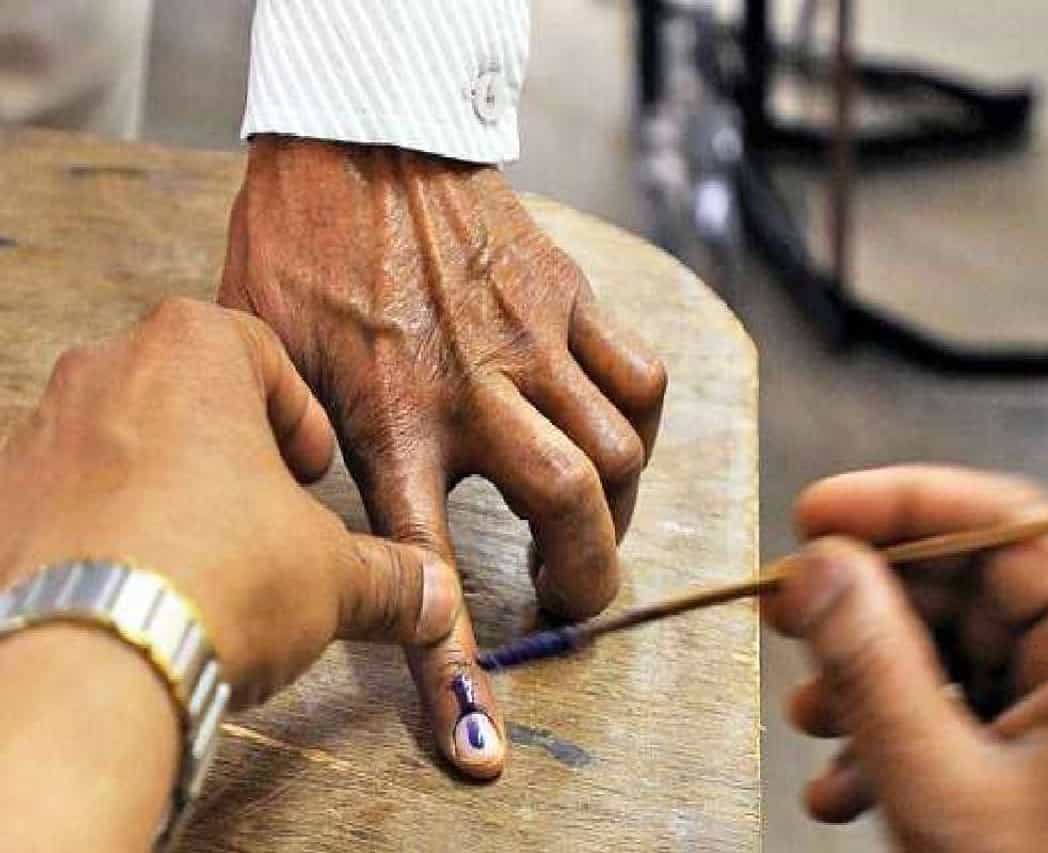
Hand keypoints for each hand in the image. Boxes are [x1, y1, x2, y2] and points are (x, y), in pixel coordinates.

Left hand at [0, 299, 459, 707]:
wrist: (89, 663)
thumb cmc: (212, 577)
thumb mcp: (332, 574)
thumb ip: (389, 575)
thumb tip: (429, 592)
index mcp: (191, 351)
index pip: (262, 351)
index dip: (301, 416)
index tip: (312, 470)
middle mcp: (102, 373)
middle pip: (184, 392)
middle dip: (230, 449)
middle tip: (264, 512)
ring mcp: (37, 435)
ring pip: (119, 442)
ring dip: (165, 487)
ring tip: (202, 558)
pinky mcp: (0, 501)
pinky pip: (63, 498)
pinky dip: (105, 529)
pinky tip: (143, 585)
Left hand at [219, 136, 666, 776]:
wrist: (361, 144)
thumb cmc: (302, 250)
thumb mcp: (268, 359)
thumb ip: (306, 449)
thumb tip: (332, 526)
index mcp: (389, 417)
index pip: (425, 564)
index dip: (455, 670)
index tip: (482, 746)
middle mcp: (475, 389)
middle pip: (573, 509)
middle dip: (588, 580)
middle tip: (571, 599)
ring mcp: (533, 342)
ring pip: (621, 452)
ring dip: (617, 508)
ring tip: (589, 518)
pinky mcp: (570, 299)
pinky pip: (642, 377)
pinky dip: (644, 424)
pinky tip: (614, 432)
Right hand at [763, 466, 1047, 852]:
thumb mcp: (943, 785)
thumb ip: (872, 665)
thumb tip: (816, 567)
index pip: (1002, 521)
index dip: (896, 503)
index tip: (811, 515)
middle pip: (965, 583)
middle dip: (865, 608)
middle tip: (782, 614)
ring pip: (948, 645)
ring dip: (866, 680)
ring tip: (810, 723)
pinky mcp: (1044, 745)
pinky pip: (954, 702)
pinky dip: (890, 731)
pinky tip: (843, 783)